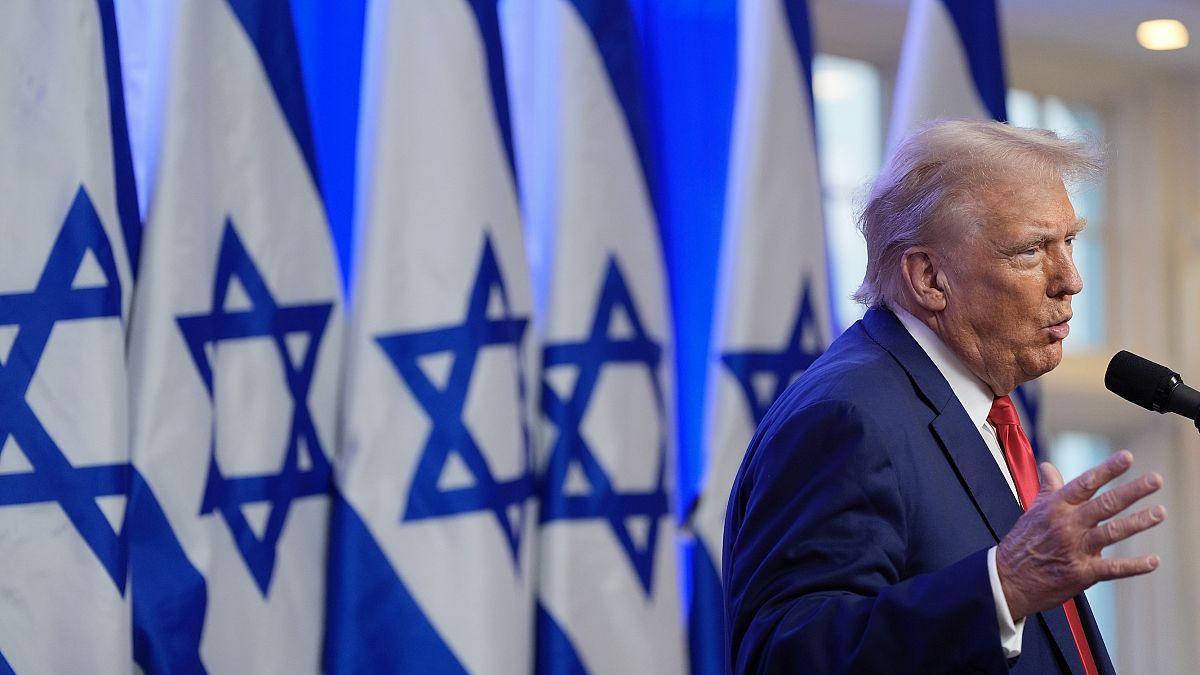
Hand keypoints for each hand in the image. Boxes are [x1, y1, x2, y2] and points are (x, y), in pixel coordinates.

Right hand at [995, 450, 1165, 620]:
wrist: (1007, 580)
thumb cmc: (1022, 543)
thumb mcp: (1032, 510)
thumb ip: (1048, 488)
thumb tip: (1048, 467)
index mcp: (1055, 507)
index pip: (1085, 483)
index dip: (1107, 469)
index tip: (1127, 457)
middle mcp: (1067, 525)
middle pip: (1105, 504)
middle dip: (1132, 491)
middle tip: (1155, 480)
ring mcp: (1075, 549)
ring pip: (1112, 532)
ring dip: (1138, 522)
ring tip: (1159, 512)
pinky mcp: (1082, 573)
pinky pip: (1113, 568)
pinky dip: (1134, 565)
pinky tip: (1153, 561)